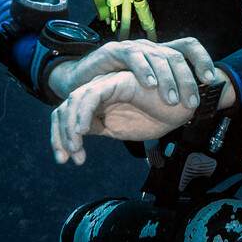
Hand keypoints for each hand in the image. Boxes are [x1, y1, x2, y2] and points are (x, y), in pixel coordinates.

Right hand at [48, 36, 225, 109]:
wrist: (80, 84)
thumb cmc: (116, 91)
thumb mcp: (147, 93)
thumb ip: (168, 96)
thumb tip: (198, 108)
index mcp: (160, 55)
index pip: (188, 47)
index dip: (202, 60)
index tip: (210, 80)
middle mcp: (149, 48)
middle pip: (176, 55)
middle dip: (187, 79)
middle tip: (191, 102)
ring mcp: (132, 48)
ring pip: (157, 57)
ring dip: (167, 79)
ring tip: (172, 100)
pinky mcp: (113, 51)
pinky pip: (132, 57)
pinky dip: (143, 71)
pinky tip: (149, 85)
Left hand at [50, 70, 194, 163]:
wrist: (181, 108)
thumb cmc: (154, 116)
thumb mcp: (119, 128)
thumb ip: (99, 128)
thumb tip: (76, 140)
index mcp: (96, 104)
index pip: (67, 117)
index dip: (60, 137)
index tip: (65, 160)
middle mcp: (97, 92)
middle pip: (64, 109)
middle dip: (60, 135)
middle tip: (64, 158)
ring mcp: (105, 85)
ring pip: (74, 101)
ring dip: (70, 127)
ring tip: (75, 148)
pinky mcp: (115, 82)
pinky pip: (92, 95)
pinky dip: (84, 112)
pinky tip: (83, 130)